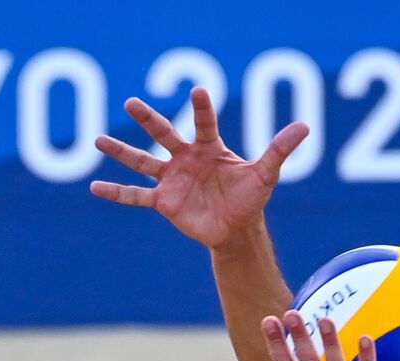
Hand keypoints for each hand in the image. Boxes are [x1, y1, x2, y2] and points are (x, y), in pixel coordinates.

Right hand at [89, 87, 308, 249]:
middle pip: (164, 134)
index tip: (198, 91)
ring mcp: (172, 179)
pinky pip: (136, 196)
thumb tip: (305, 126)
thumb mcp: (266, 174)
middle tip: (131, 102)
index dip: (202, 109)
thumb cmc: (250, 198)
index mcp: (209, 148)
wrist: (236, 230)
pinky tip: (95, 187)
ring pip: (142, 161)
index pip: (204, 123)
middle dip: (148, 119)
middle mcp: (186, 159)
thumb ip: (279, 150)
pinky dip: (117, 192)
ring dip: (121, 151)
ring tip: (98, 139)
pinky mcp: (164, 201)